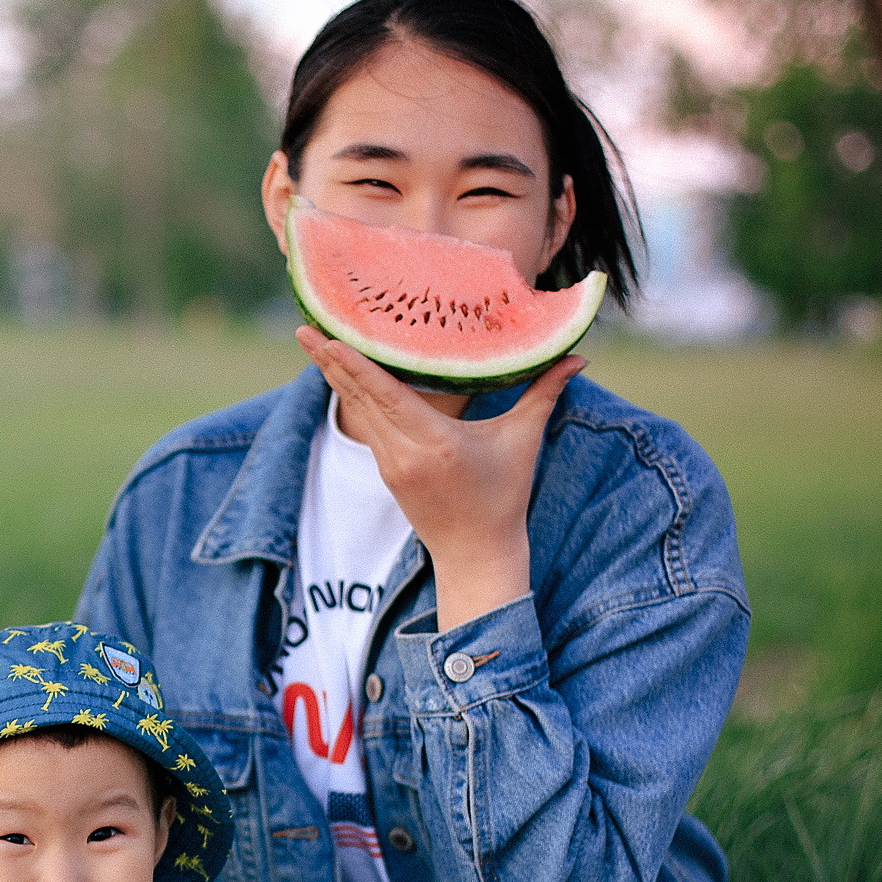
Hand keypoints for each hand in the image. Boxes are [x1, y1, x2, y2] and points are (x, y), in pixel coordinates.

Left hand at [296, 327, 583, 631]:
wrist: (476, 555)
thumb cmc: (503, 497)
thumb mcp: (522, 441)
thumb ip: (544, 393)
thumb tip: (578, 356)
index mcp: (435, 444)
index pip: (385, 395)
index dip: (352, 365)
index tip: (325, 337)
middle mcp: (404, 454)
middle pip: (359, 398)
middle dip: (329, 361)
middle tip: (303, 325)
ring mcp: (390, 465)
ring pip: (356, 411)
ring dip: (334, 375)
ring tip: (313, 339)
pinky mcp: (386, 471)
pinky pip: (364, 424)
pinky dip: (351, 396)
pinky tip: (340, 372)